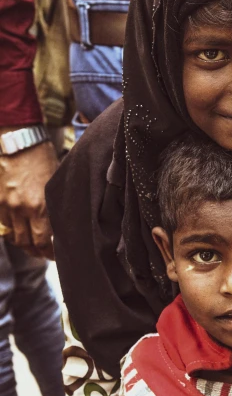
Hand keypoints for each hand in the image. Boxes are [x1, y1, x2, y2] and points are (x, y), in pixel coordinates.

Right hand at [0, 138, 57, 257]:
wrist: (18, 140)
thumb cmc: (41, 157)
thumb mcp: (54, 182)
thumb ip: (54, 204)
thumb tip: (62, 220)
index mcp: (40, 206)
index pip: (44, 241)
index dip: (50, 252)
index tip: (55, 255)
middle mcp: (22, 210)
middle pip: (27, 243)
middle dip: (36, 252)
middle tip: (44, 254)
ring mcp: (6, 206)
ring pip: (14, 236)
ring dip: (23, 244)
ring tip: (31, 246)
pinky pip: (2, 225)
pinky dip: (11, 232)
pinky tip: (18, 232)